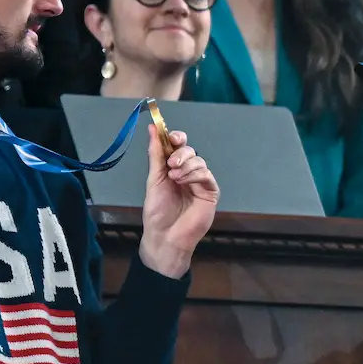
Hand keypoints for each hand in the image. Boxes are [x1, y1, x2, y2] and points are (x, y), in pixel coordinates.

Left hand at [138, 125, 218, 278]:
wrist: (165, 235)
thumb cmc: (157, 210)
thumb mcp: (154, 179)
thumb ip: (156, 154)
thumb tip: (152, 128)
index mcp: (172, 168)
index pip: (178, 146)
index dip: (176, 138)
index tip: (171, 137)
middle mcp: (187, 172)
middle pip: (190, 151)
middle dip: (181, 153)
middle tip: (171, 164)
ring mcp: (200, 182)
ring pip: (199, 161)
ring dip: (186, 166)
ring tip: (174, 177)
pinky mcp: (210, 192)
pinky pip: (206, 175)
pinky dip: (195, 174)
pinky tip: (184, 181)